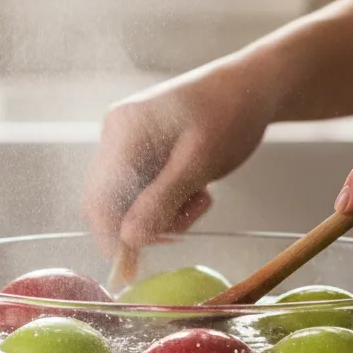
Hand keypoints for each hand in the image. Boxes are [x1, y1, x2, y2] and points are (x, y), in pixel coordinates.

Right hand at [82, 56, 278, 253]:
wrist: (254, 84)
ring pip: (128, 200)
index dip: (109, 237)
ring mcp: (127, 142)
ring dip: (162, 213)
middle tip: (184, 228)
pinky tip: (197, 189)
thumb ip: (162, 200)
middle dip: (142, 225)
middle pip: (108, 201)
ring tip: (200, 198)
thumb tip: (128, 240)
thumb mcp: (199, 161)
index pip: (98, 197)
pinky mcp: (142, 150)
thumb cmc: (231, 113)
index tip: (132, 267)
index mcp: (122, 130)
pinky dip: (167, 202)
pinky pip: (143, 190)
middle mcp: (116, 135)